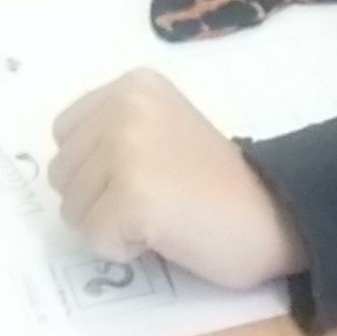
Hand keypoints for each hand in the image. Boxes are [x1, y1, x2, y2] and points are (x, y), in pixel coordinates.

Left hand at [49, 69, 306, 291]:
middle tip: (157, 197)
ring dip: (111, 225)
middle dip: (99, 198)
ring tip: (162, 213)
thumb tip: (64, 168)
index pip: (64, 134)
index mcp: (132, 85)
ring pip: (73, 210)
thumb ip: (112, 131)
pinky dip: (124, 249)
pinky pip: (96, 240)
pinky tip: (164, 233)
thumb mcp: (160, 126)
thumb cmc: (217, 180)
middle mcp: (124, 107)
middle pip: (62, 174)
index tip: (146, 172)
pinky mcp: (132, 197)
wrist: (274, 211)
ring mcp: (126, 150)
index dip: (96, 167)